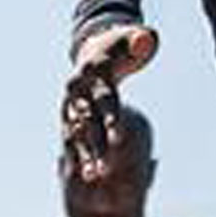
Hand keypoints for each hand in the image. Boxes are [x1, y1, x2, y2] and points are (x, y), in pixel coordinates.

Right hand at [63, 21, 159, 177]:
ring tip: (93, 177)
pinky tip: (85, 174)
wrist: (95, 48)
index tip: (118, 138)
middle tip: (105, 170)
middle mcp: (79, 90)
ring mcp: (71, 103)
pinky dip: (78, 153)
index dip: (111, 118)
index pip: (105, 98)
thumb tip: (145, 40)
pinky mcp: (70, 114)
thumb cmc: (119, 44)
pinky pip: (72, 136)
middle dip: (96, 145)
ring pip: (77, 132)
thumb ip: (140, 40)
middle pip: (89, 121)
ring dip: (84, 154)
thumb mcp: (131, 39)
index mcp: (94, 72)